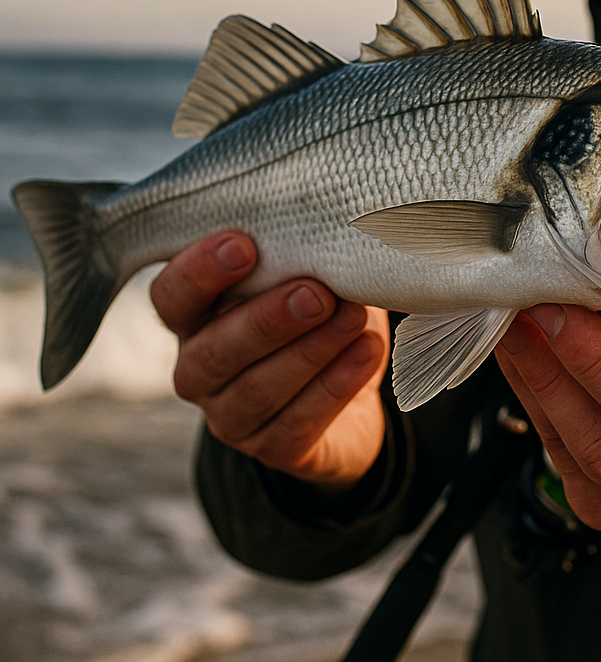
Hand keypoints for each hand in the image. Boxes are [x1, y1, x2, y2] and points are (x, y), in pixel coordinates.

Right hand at [150, 232, 389, 488]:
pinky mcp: (273, 449)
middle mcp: (200, 369)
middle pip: (215, 350)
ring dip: (310, 350)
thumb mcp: (312, 273)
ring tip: (354, 318)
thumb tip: (335, 212)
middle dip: (267, 319)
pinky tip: (367, 353)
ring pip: (258, 389)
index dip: (199, 273)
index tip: (244, 245)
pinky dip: (336, 384)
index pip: (171, 296)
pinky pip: (299, 422)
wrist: (355, 389)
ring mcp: (231, 416)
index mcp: (197, 317)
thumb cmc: (323, 313)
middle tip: (317, 293)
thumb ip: (304, 248)